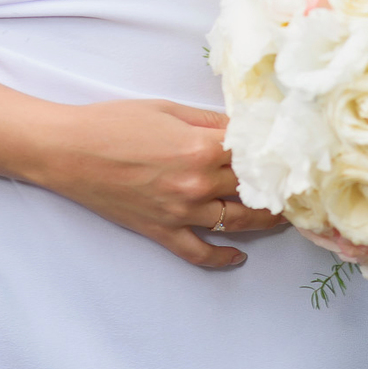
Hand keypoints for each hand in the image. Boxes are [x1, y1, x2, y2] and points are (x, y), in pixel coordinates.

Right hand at [39, 98, 288, 269]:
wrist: (69, 151)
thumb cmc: (113, 122)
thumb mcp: (166, 110)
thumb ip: (208, 121)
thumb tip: (241, 128)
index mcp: (199, 147)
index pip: (253, 154)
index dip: (275, 153)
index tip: (295, 153)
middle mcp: (196, 184)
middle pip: (252, 188)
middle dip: (276, 185)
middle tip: (298, 183)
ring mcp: (180, 213)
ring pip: (237, 223)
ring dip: (265, 221)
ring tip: (283, 216)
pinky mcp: (162, 232)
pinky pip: (200, 253)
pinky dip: (223, 258)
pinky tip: (240, 255)